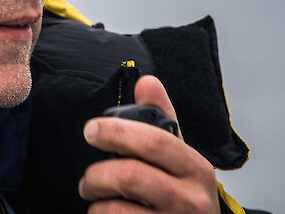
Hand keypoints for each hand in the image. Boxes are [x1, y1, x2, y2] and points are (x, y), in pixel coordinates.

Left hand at [79, 75, 220, 212]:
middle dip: (97, 175)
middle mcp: (190, 198)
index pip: (155, 142)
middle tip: (88, 179)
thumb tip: (146, 82)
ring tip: (95, 199)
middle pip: (131, 176)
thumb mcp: (182, 157)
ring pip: (116, 209)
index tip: (92, 130)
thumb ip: (162, 119)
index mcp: (196, 168)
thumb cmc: (186, 195)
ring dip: (95, 202)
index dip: (118, 132)